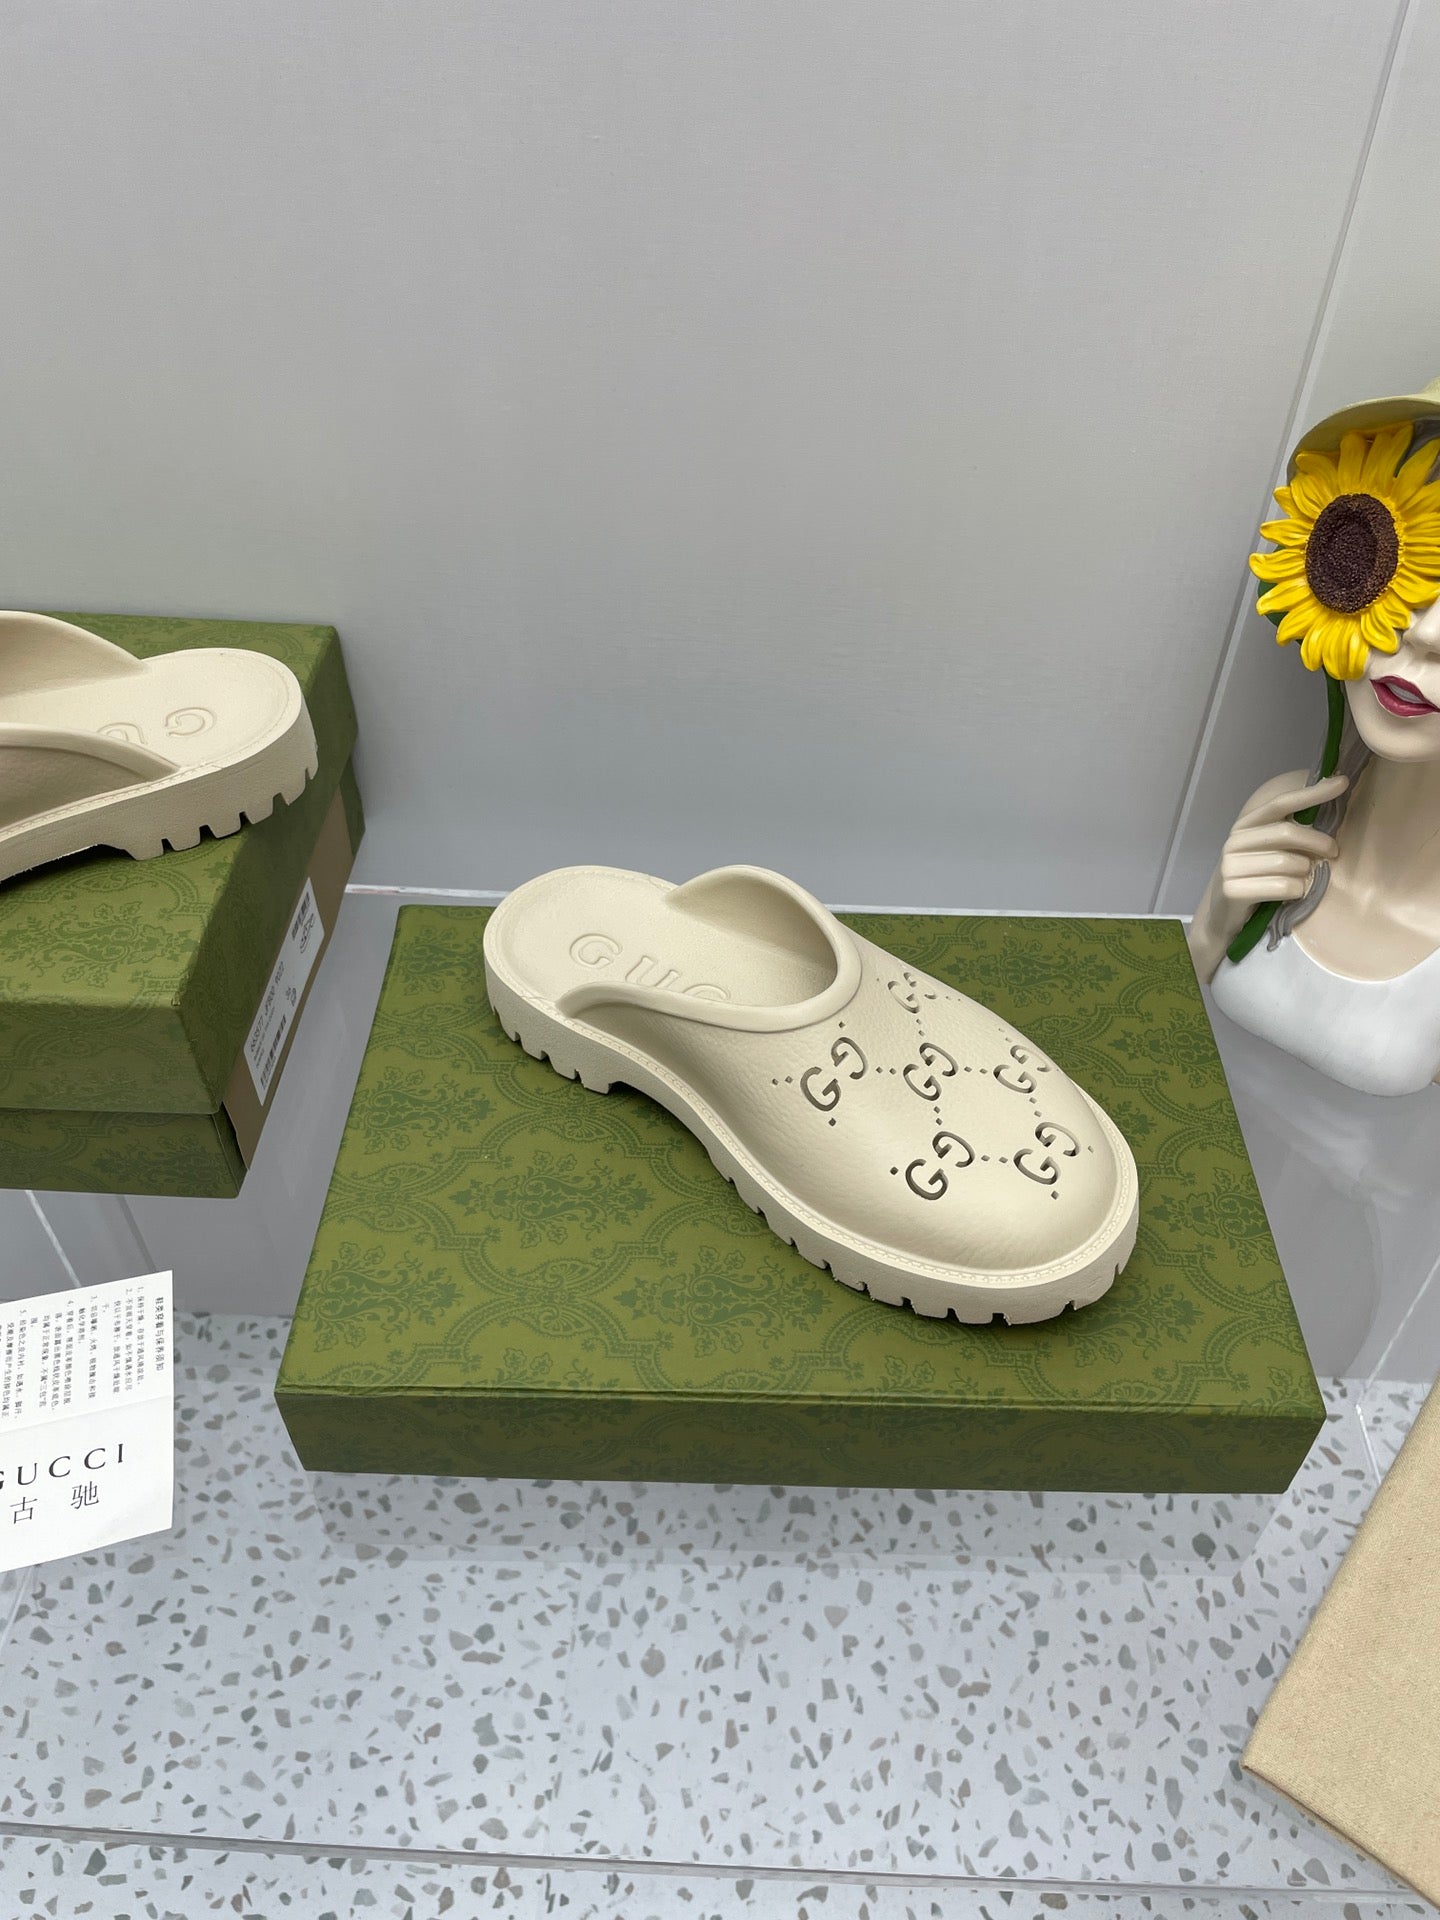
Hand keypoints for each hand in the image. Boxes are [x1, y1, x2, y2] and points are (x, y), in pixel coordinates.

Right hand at [1218, 770, 1347, 908]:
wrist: (1224, 915)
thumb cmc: (1256, 879)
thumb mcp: (1267, 852)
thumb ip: (1288, 833)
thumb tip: (1329, 809)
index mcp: (1245, 826)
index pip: (1281, 803)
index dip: (1312, 793)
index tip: (1342, 782)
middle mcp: (1234, 842)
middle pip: (1287, 832)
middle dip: (1318, 841)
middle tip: (1333, 852)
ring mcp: (1231, 866)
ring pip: (1288, 863)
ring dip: (1305, 873)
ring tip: (1303, 879)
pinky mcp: (1233, 890)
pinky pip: (1281, 887)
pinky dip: (1296, 891)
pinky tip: (1293, 894)